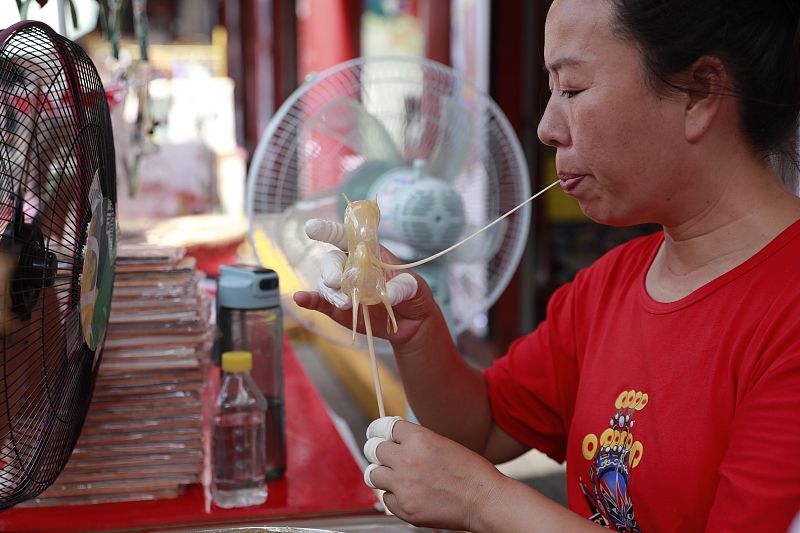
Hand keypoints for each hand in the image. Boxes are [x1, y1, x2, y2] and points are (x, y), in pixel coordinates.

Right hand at [293, 218, 439, 344]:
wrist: (411, 323)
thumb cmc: (413, 296)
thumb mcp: (416, 288)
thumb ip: (404, 287)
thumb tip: (387, 294)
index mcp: (368, 252)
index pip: (346, 236)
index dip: (329, 230)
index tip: (312, 228)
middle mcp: (351, 266)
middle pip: (331, 260)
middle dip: (330, 269)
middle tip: (337, 281)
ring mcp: (342, 287)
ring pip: (325, 283)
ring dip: (331, 292)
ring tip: (346, 304)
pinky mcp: (336, 308)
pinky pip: (319, 302)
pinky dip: (308, 300)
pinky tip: (300, 298)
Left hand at [362, 416, 505, 530]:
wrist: (484, 500)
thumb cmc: (469, 471)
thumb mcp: (441, 443)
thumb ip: (415, 441)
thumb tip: (395, 441)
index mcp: (418, 439)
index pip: (382, 427)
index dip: (378, 430)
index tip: (376, 434)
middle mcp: (407, 460)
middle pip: (374, 449)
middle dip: (379, 452)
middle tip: (385, 456)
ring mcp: (404, 486)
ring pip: (373, 475)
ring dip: (382, 474)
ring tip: (395, 476)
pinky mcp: (405, 508)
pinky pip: (386, 498)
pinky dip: (394, 496)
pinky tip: (409, 493)